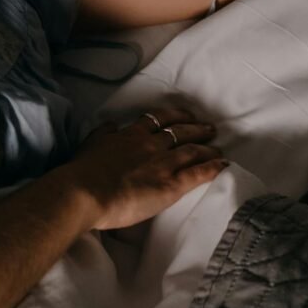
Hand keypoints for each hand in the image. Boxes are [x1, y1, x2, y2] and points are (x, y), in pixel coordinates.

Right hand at [65, 108, 226, 231]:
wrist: (86, 191)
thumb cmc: (84, 170)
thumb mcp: (92, 142)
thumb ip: (105, 133)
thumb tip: (112, 126)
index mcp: (132, 134)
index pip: (158, 119)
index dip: (175, 116)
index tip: (185, 115)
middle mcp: (151, 144)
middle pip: (180, 132)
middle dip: (197, 128)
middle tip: (210, 128)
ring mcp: (163, 163)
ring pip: (192, 151)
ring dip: (207, 148)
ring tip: (218, 149)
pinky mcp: (171, 184)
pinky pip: (197, 173)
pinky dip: (212, 167)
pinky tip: (223, 165)